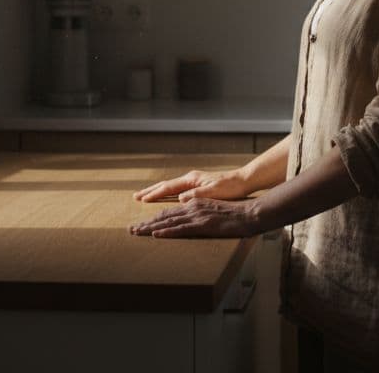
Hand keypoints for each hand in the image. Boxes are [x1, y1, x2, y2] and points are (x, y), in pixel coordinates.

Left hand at [129, 197, 263, 238]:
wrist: (251, 214)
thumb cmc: (236, 216)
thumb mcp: (215, 213)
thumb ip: (202, 216)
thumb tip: (192, 224)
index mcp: (195, 203)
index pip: (170, 212)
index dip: (153, 218)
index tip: (141, 225)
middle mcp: (193, 207)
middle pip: (164, 215)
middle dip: (146, 223)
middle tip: (130, 230)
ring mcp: (197, 215)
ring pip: (168, 221)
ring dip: (150, 228)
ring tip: (136, 233)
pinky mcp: (203, 224)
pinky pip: (181, 229)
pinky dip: (167, 231)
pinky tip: (156, 235)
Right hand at [133, 169, 252, 202]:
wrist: (243, 180)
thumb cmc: (230, 187)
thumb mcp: (213, 192)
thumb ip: (196, 195)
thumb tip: (180, 198)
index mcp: (192, 179)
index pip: (168, 187)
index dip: (154, 194)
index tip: (141, 200)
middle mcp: (190, 178)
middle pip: (166, 185)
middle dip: (150, 191)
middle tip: (135, 197)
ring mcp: (193, 181)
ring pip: (170, 186)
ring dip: (157, 191)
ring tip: (145, 196)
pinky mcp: (197, 185)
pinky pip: (176, 189)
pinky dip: (167, 193)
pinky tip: (165, 196)